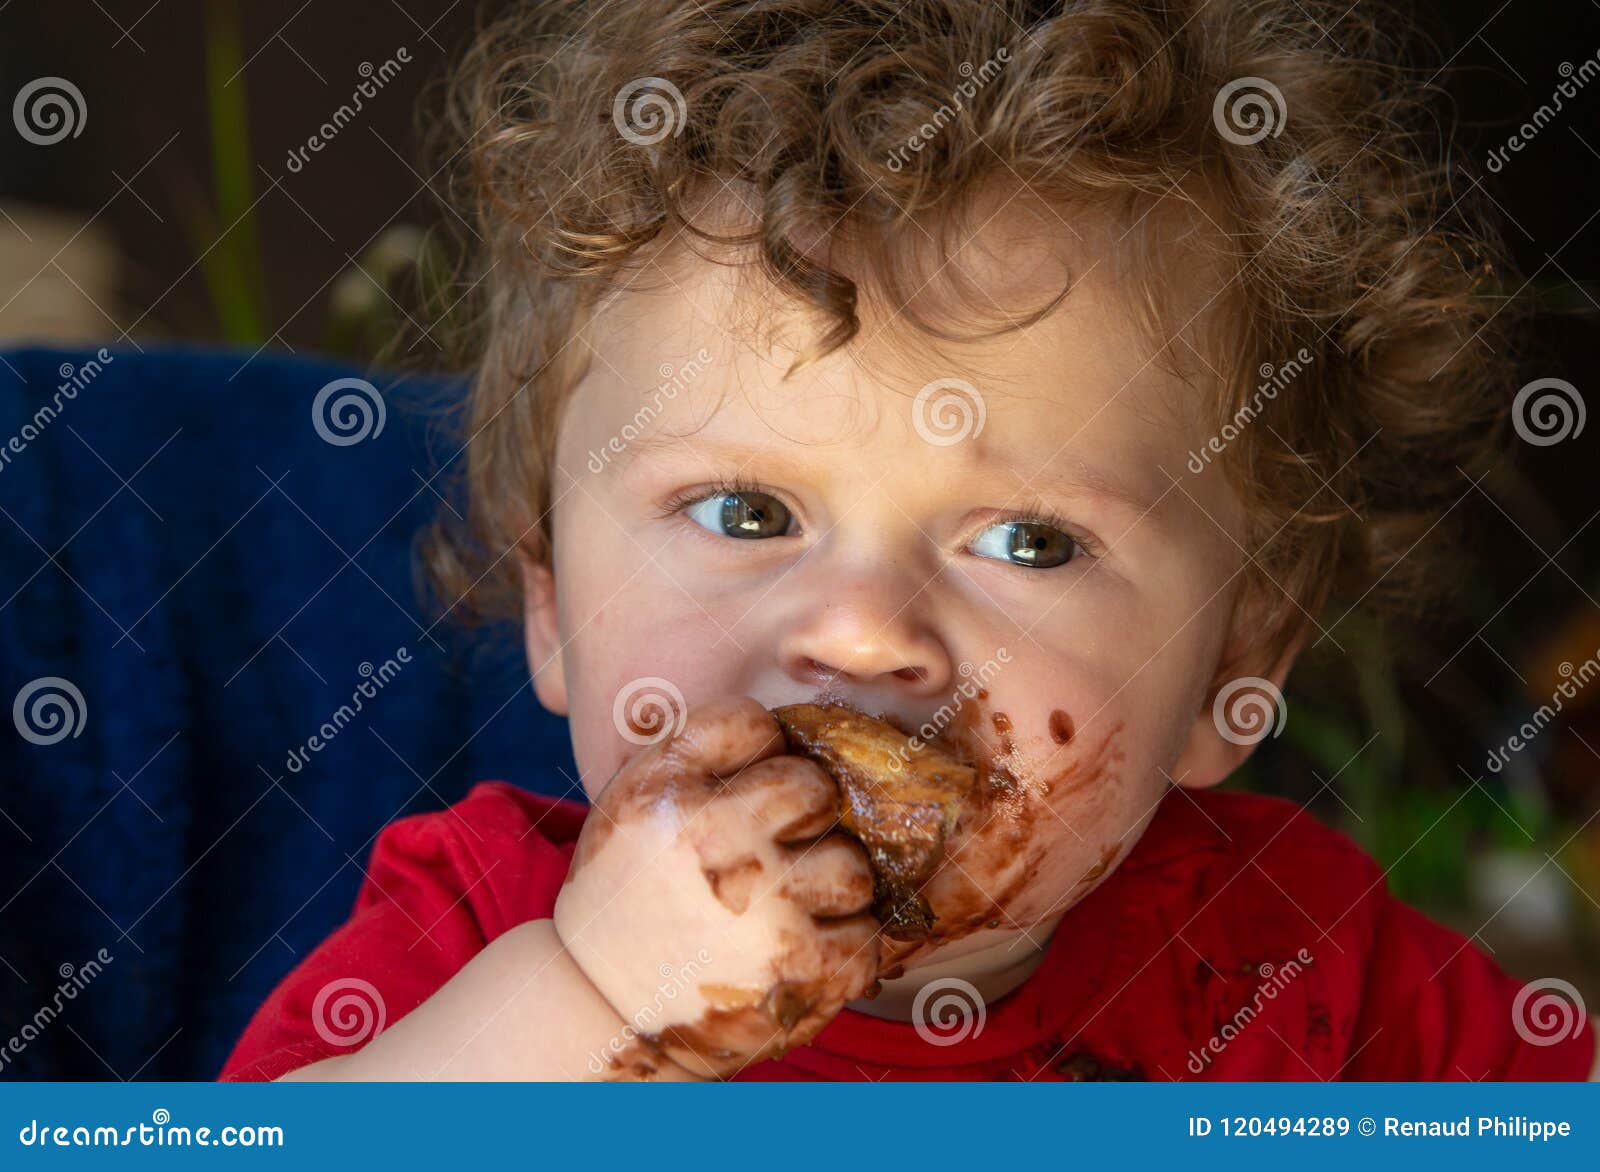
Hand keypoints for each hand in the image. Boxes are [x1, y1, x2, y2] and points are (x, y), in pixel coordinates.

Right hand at [554, 697, 878, 1077]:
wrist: (600, 1007)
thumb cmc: (627, 893)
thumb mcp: (630, 802)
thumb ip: (696, 752)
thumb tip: (787, 725)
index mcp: (665, 790)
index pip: (754, 724)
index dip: (760, 752)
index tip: (742, 786)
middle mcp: (713, 841)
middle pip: (815, 788)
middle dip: (804, 818)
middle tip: (773, 851)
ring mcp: (762, 908)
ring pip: (853, 867)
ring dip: (829, 889)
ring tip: (786, 908)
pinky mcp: (801, 971)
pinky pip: (865, 937)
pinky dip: (839, 950)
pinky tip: (796, 952)